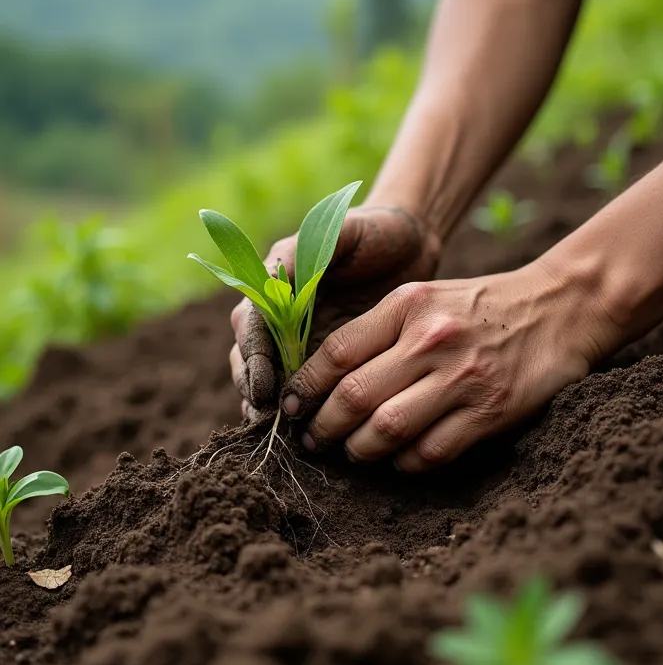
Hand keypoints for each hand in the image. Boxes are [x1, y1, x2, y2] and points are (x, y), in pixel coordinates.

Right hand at [230, 205, 440, 413]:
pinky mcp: (326, 359)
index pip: (250, 325)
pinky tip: (312, 431)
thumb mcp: (344, 231)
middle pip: (250, 359)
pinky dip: (304, 410)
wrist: (410, 242)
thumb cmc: (376, 231)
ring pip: (272, 380)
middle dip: (254, 390)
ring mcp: (301, 339)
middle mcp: (281, 315)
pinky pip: (307, 389)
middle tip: (269, 420)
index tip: (262, 386)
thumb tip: (273, 275)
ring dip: (273, 408)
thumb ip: (310, 250)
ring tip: (287, 433)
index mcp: (276, 283)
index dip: (252, 357)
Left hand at [280, 259, 617, 471]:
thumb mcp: (425, 298)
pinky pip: (430, 452)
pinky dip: (404, 463)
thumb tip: (322, 377)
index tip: (290, 407)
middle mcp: (431, 339)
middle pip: (355, 396)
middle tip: (311, 439)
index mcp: (408, 306)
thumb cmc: (480, 306)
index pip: (337, 352)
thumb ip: (377, 330)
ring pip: (387, 430)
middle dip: (322, 427)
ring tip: (350, 452)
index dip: (305, 387)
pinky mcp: (490, 412)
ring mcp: (462, 378)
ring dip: (358, 450)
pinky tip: (397, 459)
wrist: (560, 308)